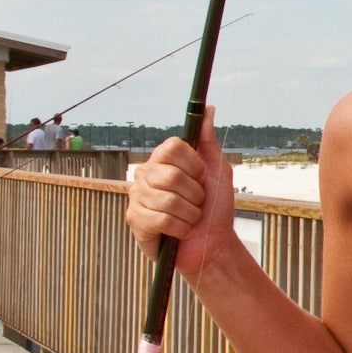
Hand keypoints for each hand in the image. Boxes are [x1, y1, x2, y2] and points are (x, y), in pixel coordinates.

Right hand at [126, 107, 236, 277]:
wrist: (212, 243)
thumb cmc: (214, 207)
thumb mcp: (217, 170)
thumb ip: (208, 140)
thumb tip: (207, 109)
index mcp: (162, 160)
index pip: (171, 147)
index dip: (192, 164)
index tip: (201, 177)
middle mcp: (145, 175)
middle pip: (171, 175)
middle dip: (195, 194)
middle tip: (197, 202)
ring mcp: (137, 197)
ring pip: (168, 200)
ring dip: (190, 213)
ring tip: (190, 217)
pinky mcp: (134, 220)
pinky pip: (162, 219)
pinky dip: (181, 228)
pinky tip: (181, 231)